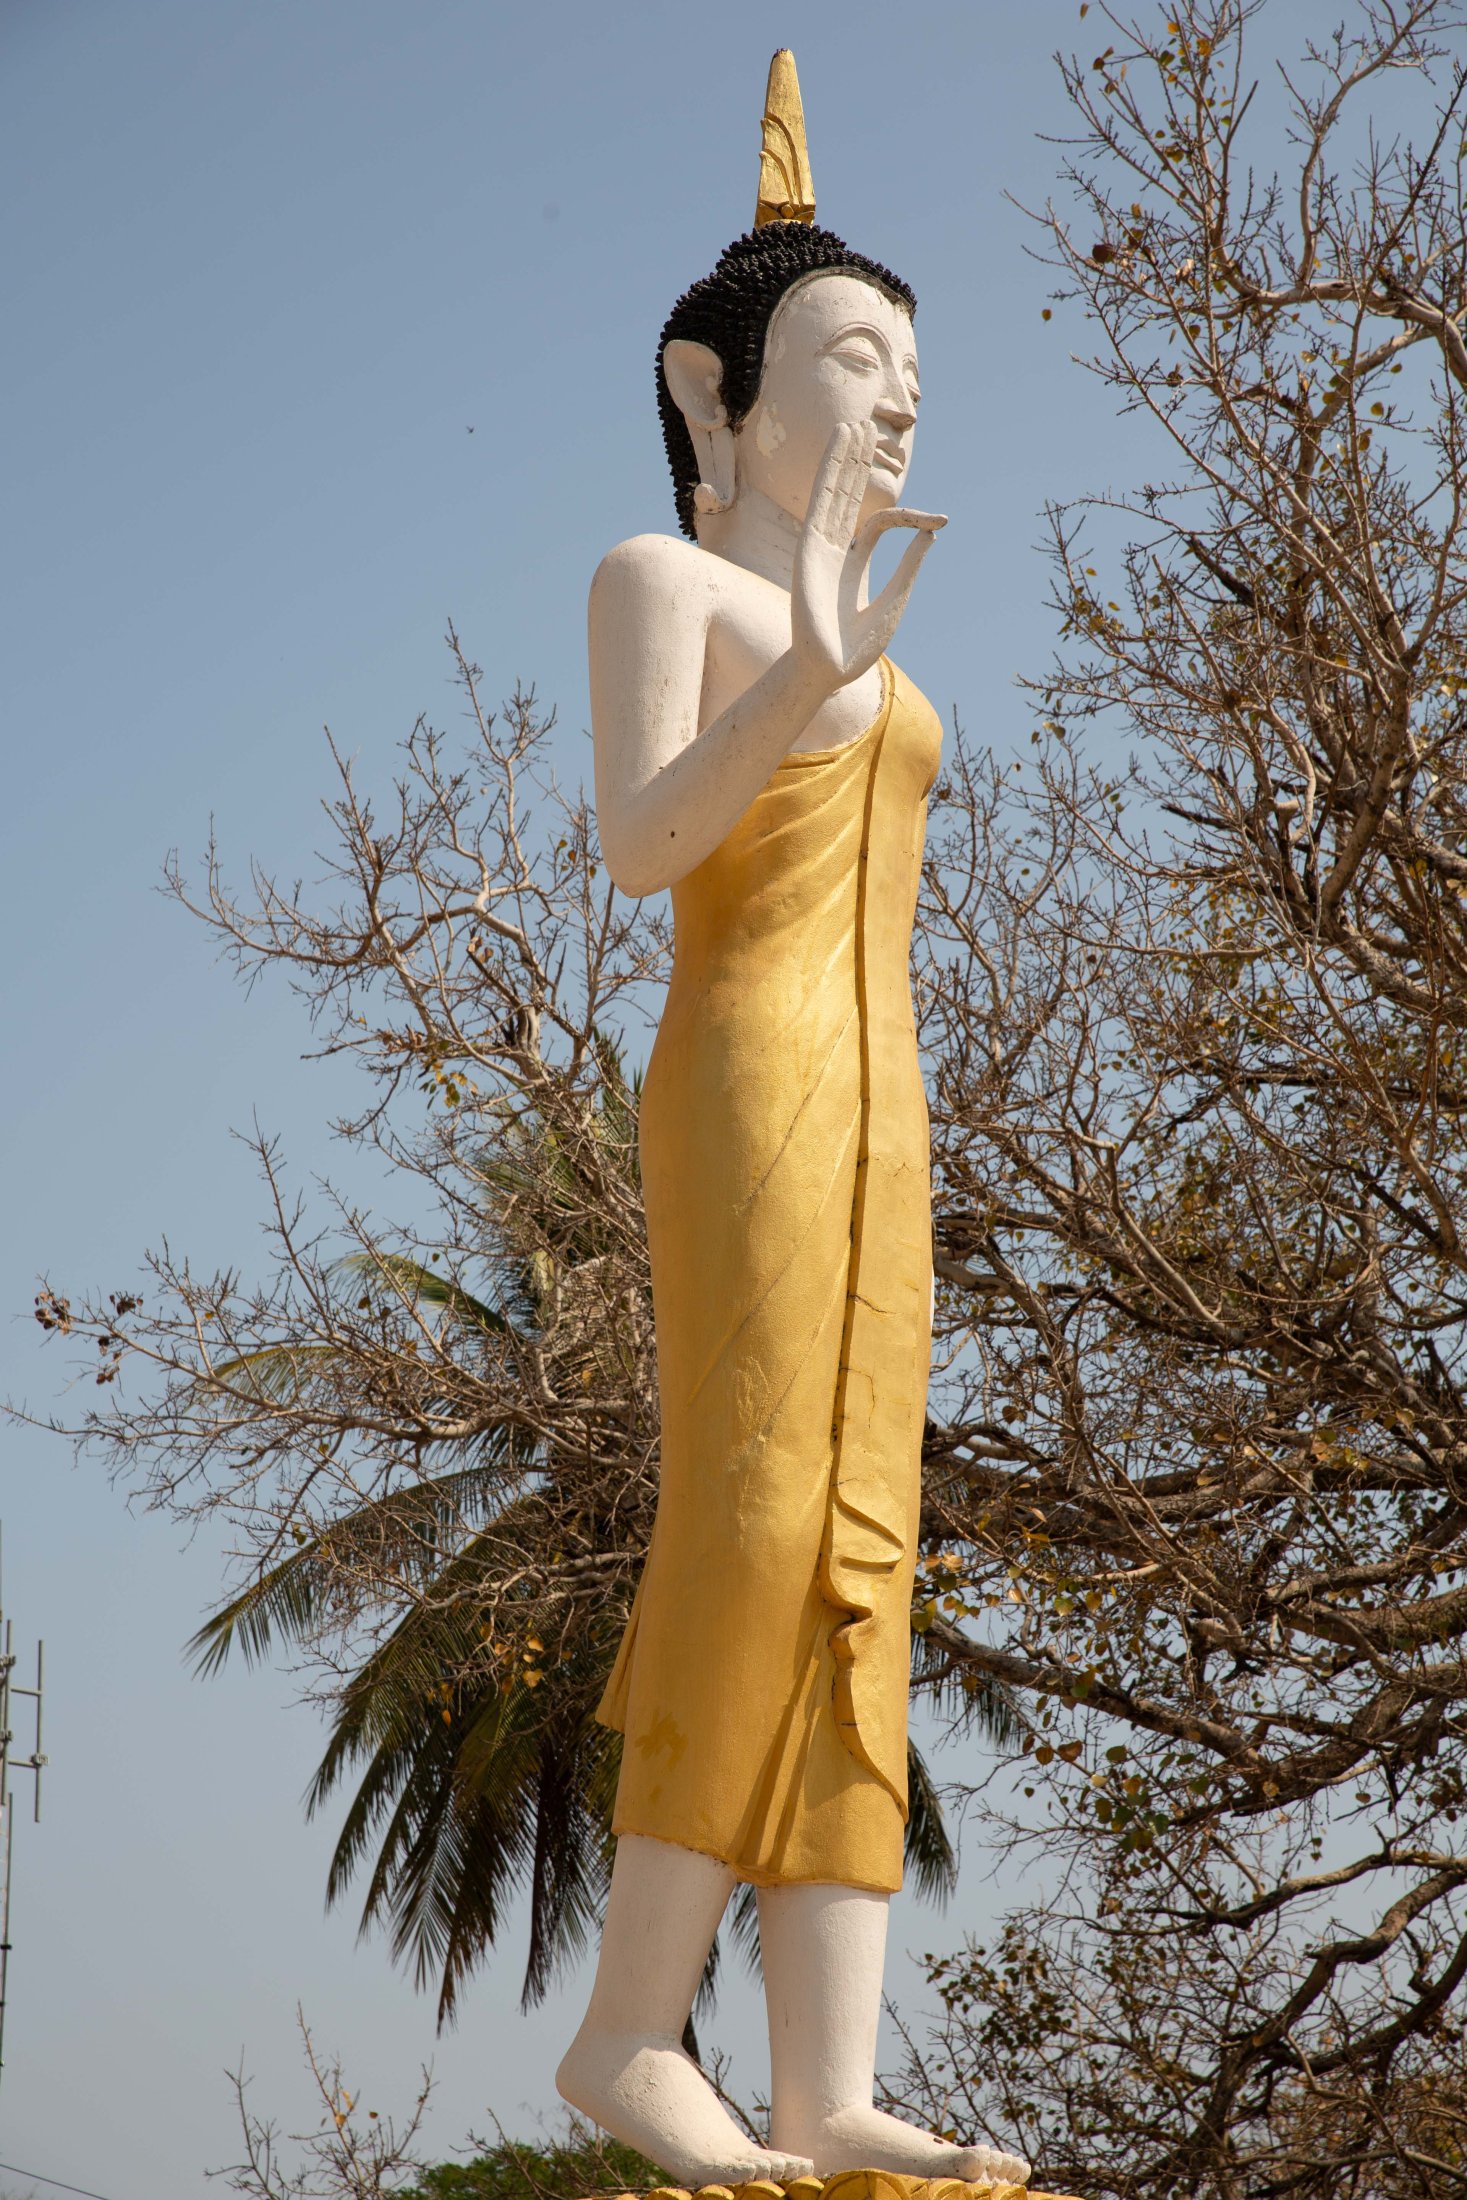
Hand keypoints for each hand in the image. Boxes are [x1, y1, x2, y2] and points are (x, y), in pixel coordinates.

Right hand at [790, 420, 945, 692]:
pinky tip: (837, 449)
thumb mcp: (894, 603)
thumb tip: (931, 535)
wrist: (828, 671)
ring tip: (854, 427)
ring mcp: (820, 548)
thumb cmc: (856, 650)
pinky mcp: (810, 550)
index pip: (881, 522)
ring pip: (833, 494)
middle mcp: (836, 551)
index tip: (943, 520)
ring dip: (843, 460)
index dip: (912, 516)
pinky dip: (828, 474)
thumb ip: (909, 568)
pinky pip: (820, 503)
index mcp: (856, 564)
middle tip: (868, 431)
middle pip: (848, 497)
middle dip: (858, 466)